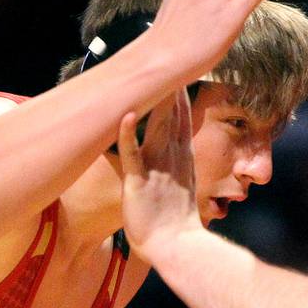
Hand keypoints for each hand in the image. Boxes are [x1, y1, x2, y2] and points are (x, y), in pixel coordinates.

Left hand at [119, 88, 204, 258]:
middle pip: (173, 115)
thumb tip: (181, 179)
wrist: (179, 248)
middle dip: (169, 87)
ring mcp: (158, 168)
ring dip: (152, 99)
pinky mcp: (140, 180)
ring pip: (156, 126)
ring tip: (148, 73)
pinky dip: (128, 132)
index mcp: (182, 162)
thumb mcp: (182, 198)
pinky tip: (124, 113)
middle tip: (166, 59)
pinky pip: (132, 152)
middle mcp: (173, 159)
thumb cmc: (177, 231)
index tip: (177, 76)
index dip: (179, 99)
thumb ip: (180, 182)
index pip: (182, 123)